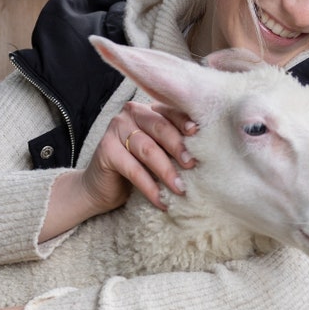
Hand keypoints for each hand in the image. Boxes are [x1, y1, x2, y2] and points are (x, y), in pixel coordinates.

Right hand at [82, 101, 197, 212]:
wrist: (102, 187)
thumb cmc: (139, 166)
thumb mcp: (160, 151)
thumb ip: (175, 144)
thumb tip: (206, 153)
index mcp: (149, 109)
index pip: (171, 111)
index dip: (186, 123)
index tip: (200, 135)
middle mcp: (132, 112)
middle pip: (161, 127)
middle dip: (179, 147)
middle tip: (192, 165)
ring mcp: (116, 129)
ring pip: (148, 149)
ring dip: (167, 171)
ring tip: (181, 188)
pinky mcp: (105, 150)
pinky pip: (133, 169)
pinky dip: (149, 187)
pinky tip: (161, 200)